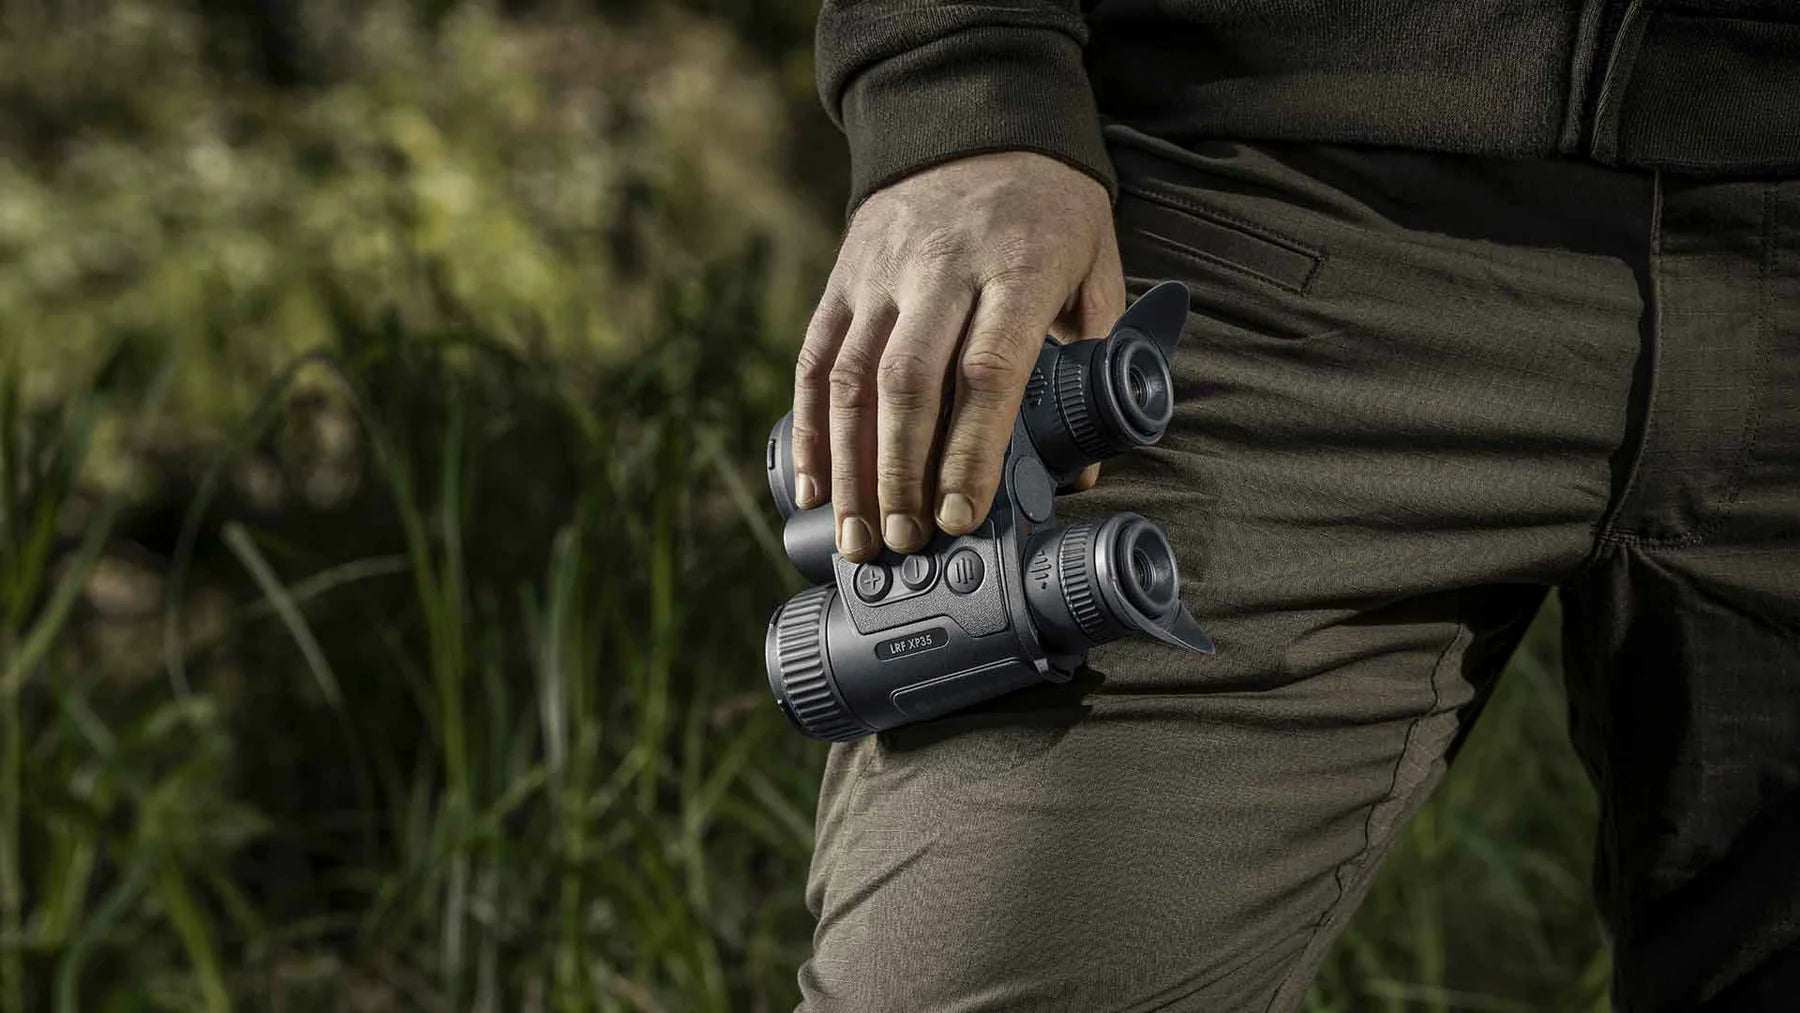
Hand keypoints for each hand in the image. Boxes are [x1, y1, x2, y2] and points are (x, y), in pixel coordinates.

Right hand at [791, 151, 1124, 561]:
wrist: (977, 119)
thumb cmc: (1050, 212)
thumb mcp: (1096, 270)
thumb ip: (1092, 363)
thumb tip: (1077, 472)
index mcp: (1017, 268)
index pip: (988, 370)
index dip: (971, 451)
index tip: (962, 517)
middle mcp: (940, 268)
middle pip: (908, 383)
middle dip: (901, 474)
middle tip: (905, 544)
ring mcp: (881, 270)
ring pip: (852, 377)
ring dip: (848, 466)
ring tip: (857, 537)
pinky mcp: (842, 275)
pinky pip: (816, 357)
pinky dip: (808, 426)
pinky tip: (810, 485)